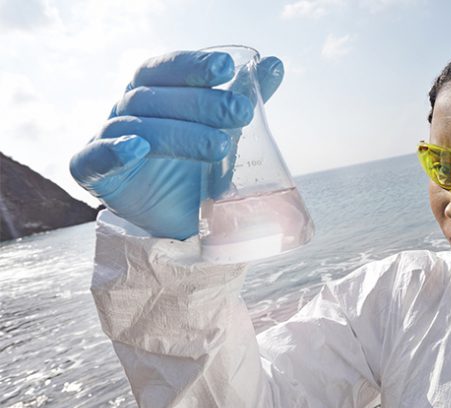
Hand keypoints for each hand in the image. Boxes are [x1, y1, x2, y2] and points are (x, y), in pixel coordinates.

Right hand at [70, 50, 283, 239]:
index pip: (166, 69)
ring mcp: (107, 140)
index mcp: (153, 93)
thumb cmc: (198, 166)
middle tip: (240, 113)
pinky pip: (94, 158)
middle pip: (154, 96)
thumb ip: (246, 97)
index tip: (227, 69)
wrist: (182, 220)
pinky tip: (137, 149)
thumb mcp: (226, 130)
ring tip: (219, 146)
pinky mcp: (94, 174)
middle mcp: (127, 111)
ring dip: (181, 133)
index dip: (193, 65)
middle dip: (199, 102)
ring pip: (138, 126)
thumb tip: (275, 64)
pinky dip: (114, 151)